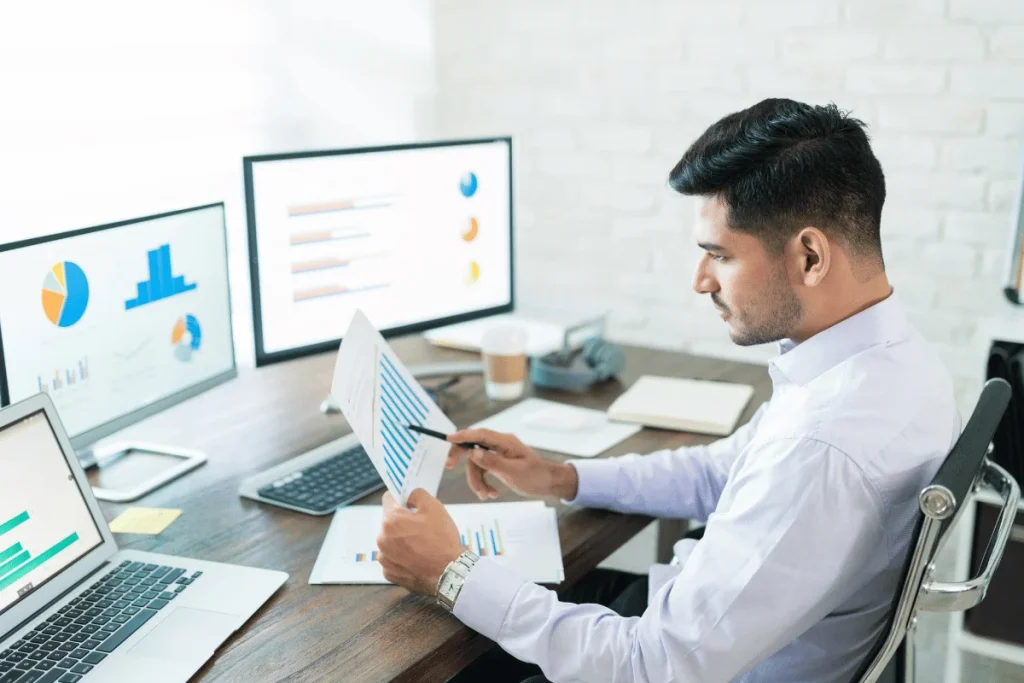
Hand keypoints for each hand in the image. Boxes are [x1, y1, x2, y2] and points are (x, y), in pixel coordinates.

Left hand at [376, 489, 463, 595]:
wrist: (450, 574)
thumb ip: (417, 494)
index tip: (412, 505)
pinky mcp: (390, 574)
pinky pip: (392, 560)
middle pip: (389, 522)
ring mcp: (384, 559)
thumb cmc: (442, 539)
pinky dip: (401, 558)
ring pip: (390, 541)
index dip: (401, 499)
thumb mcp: (435, 507)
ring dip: (400, 540)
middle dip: (402, 522)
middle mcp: (381, 539)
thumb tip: (408, 496)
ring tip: (420, 546)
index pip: (389, 499)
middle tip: (421, 528)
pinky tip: (416, 559)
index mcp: (390, 521)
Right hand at [445, 428, 578, 500]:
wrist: (548, 483)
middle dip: (462, 458)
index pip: (480, 435)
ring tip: (487, 495)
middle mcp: (500, 445)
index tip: (448, 438)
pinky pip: (482, 471)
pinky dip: (483, 484)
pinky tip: (491, 494)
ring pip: (476, 464)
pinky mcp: (497, 463)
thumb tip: (473, 453)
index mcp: (505, 442)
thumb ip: (493, 462)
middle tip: (448, 466)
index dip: (463, 435)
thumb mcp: (514, 472)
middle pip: (473, 446)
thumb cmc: (535, 476)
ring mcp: (498, 454)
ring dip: (477, 482)